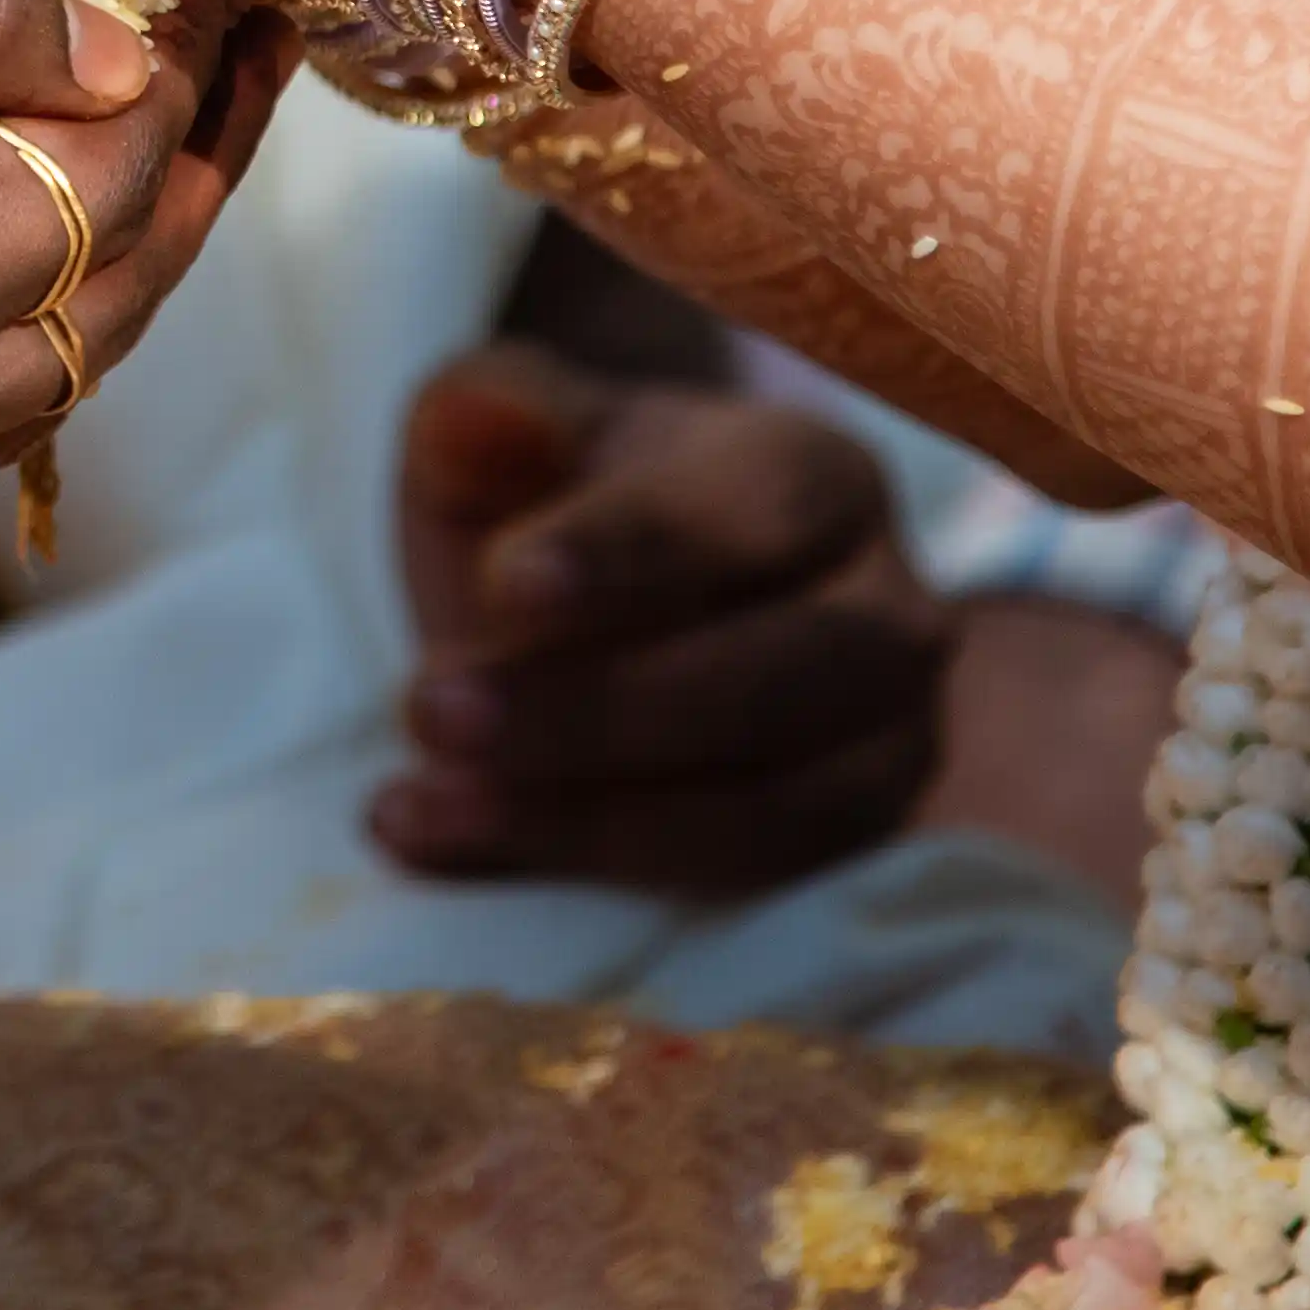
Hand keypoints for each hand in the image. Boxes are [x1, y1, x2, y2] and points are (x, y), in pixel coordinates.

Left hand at [370, 339, 950, 896]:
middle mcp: (889, 613)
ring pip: (774, 809)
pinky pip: (748, 896)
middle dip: (595, 706)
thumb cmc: (555, 510)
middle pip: (778, 674)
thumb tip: (475, 416)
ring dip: (588, 820)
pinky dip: (592, 884)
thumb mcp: (508, 436)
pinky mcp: (848, 861)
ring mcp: (889, 749)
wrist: (593, 631)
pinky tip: (449, 854)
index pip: (745, 514)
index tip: (504, 583)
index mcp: (818, 477)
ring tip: (419, 805)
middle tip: (430, 712)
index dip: (626, 550)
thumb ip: (491, 412)